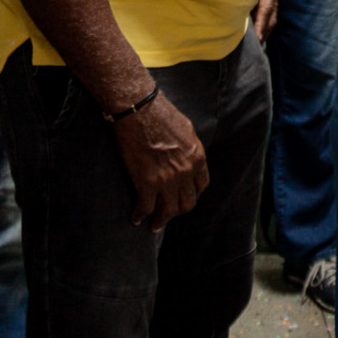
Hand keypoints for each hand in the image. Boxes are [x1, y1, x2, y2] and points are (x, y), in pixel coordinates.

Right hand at [111, 94, 209, 231]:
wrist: (140, 112)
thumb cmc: (162, 115)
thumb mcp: (187, 130)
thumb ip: (190, 149)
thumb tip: (188, 158)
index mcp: (198, 158)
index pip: (201, 186)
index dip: (192, 194)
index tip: (184, 197)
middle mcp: (185, 172)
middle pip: (187, 203)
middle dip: (178, 211)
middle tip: (169, 214)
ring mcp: (167, 180)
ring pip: (169, 211)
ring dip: (161, 221)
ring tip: (154, 225)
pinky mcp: (147, 182)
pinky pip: (146, 207)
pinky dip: (140, 215)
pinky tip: (136, 218)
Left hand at [252, 0, 280, 40]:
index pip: (267, 10)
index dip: (260, 26)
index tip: (255, 41)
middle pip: (271, 17)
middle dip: (263, 33)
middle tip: (253, 49)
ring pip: (271, 14)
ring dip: (263, 28)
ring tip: (253, 43)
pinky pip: (267, 8)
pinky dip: (261, 20)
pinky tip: (252, 26)